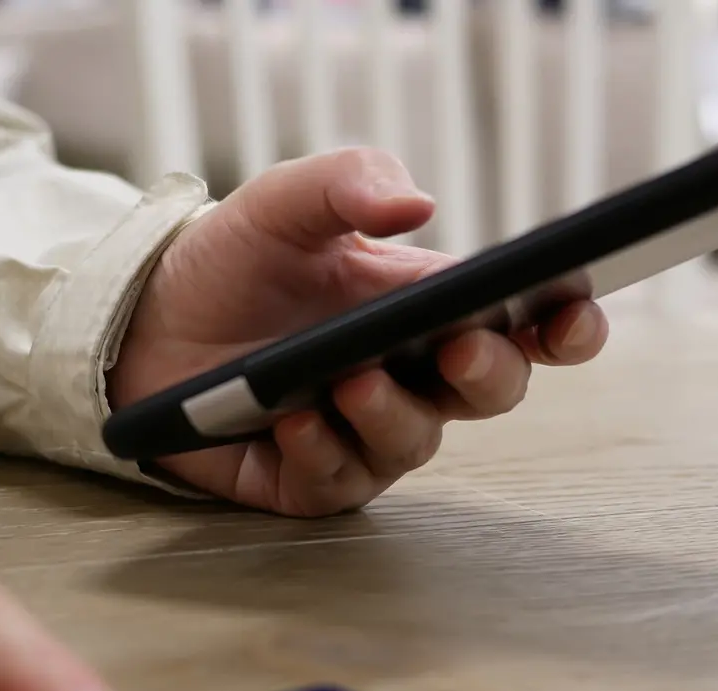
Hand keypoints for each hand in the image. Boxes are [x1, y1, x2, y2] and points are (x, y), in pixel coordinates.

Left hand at [109, 148, 608, 516]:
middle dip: (487, 371)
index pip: (522, 326)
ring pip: (416, 442)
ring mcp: (364, 431)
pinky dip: (322, 451)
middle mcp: (410, 376)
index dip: (566, 325)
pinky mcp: (311, 477)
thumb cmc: (230, 262)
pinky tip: (294, 420)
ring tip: (349, 379)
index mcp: (426, 308)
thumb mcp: (283, 201)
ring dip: (391, 413)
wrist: (144, 322)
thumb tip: (418, 202)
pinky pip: (340, 481)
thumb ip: (348, 182)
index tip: (573, 312)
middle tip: (455, 345)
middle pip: (490, 391)